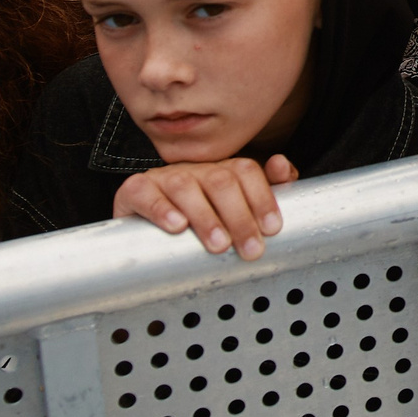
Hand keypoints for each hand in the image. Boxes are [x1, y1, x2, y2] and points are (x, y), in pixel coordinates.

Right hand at [113, 154, 296, 257]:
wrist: (141, 232)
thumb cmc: (195, 222)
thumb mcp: (233, 209)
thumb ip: (265, 189)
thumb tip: (283, 167)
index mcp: (219, 171)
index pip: (245, 171)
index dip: (261, 198)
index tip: (272, 228)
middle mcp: (193, 170)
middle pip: (220, 180)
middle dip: (239, 216)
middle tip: (250, 249)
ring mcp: (163, 178)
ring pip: (185, 186)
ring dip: (205, 216)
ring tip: (218, 244)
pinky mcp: (134, 191)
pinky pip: (144, 192)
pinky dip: (161, 209)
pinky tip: (177, 226)